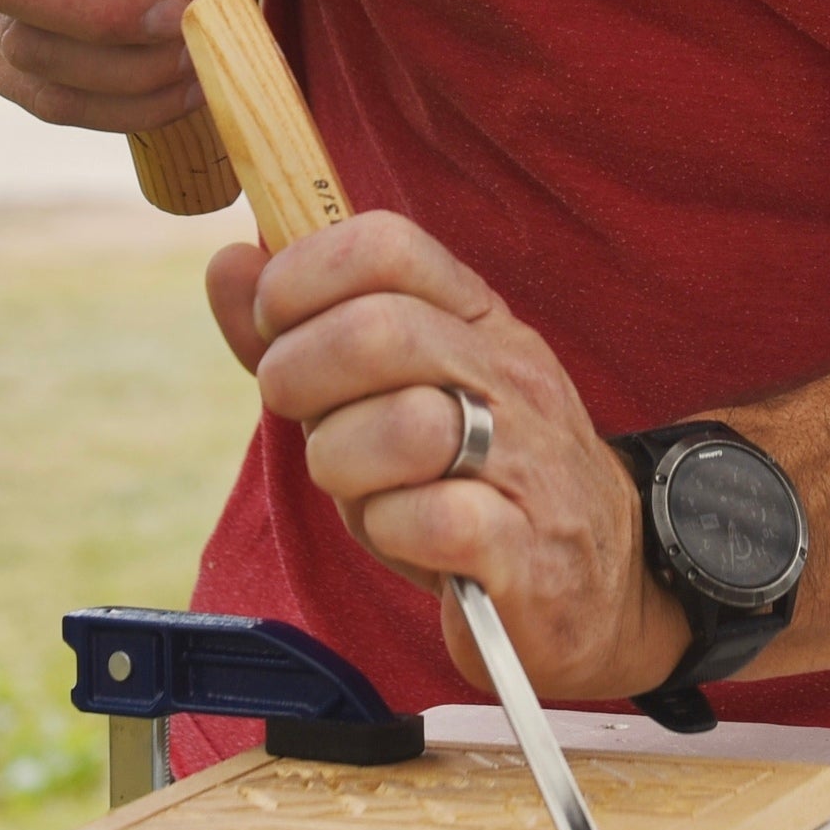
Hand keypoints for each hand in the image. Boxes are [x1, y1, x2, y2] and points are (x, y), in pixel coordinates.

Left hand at [209, 214, 689, 705]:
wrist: (601, 585)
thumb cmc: (471, 480)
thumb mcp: (392, 394)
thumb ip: (305, 332)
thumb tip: (228, 261)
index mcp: (478, 319)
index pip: (386, 244)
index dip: (303, 276)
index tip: (275, 326)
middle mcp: (510, 374)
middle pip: (380, 330)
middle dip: (300, 375)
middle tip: (297, 416)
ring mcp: (527, 459)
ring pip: (404, 426)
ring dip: (344, 465)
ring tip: (359, 488)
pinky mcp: (528, 552)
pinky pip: (434, 520)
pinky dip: (393, 533)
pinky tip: (406, 538)